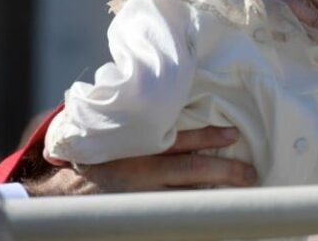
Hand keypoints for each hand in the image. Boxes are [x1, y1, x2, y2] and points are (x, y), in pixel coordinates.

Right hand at [23, 127, 256, 194]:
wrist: (65, 191)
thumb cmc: (100, 152)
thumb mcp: (119, 131)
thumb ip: (147, 121)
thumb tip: (178, 101)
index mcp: (139, 147)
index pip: (179, 141)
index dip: (207, 137)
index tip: (233, 134)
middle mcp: (143, 174)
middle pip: (191, 172)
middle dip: (225, 172)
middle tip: (251, 174)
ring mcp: (143, 199)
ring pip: (187, 198)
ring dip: (216, 197)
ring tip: (243, 195)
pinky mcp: (142, 216)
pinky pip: (176, 216)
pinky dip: (196, 215)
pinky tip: (217, 216)